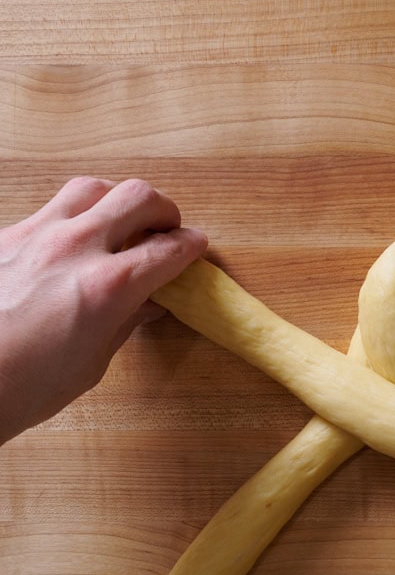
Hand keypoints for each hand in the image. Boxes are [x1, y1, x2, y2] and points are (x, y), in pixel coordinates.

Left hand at [0, 177, 206, 442]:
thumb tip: (148, 304)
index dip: (190, 247)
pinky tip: (73, 243)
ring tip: (121, 222)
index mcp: (107, 287)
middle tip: (167, 228)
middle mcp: (74, 248)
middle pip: (136, 198)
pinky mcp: (7, 236)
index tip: (195, 247)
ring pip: (91, 188)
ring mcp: (36, 235)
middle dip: (163, 209)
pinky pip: (50, 209)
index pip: (168, 250)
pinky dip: (73, 218)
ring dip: (116, 200)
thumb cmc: (22, 387)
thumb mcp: (91, 363)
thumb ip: (124, 322)